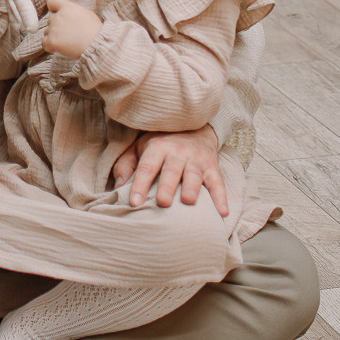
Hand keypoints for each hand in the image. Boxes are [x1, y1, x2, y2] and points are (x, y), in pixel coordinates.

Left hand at [42, 0, 102, 58]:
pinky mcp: (52, 41)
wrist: (97, 45)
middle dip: (57, 25)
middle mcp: (58, 16)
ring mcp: (54, 29)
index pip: (51, 1)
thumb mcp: (85, 13)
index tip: (59, 14)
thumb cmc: (94, 30)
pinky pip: (44, 43)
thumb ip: (71, 10)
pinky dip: (50, 46)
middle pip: (50, 19)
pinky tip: (61, 47)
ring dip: (54, 36)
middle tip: (70, 32)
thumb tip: (64, 11)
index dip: (54, 8)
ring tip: (69, 40)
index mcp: (67, 7)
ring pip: (47, 31)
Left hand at [111, 124, 229, 216]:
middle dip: (167, 186)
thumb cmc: (161, 142)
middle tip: (162, 203)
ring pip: (194, 175)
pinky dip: (221, 197)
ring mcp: (196, 160)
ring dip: (192, 188)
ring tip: (188, 202)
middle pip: (172, 170)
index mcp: (157, 147)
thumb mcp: (140, 147)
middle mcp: (178, 152)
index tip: (134, 202)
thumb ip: (126, 165)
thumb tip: (118, 187)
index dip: (140, 184)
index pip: (147, 167)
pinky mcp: (212, 167)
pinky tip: (222, 212)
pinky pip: (218, 183)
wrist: (194, 127)